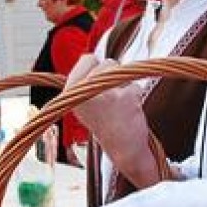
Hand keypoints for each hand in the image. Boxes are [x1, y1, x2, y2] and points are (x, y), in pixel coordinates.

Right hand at [66, 55, 159, 187]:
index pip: (87, 58)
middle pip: (106, 63)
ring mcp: (105, 94)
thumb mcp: (82, 102)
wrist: (123, 149)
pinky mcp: (126, 98)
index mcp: (70, 92)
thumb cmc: (104, 124)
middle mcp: (85, 92)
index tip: (97, 88)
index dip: (96, 69)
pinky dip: (136, 95)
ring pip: (122, 71)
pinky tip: (129, 111)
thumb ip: (84, 80)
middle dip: (113, 76)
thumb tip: (90, 56)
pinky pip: (135, 85)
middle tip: (110, 100)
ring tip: (119, 104)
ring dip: (125, 84)